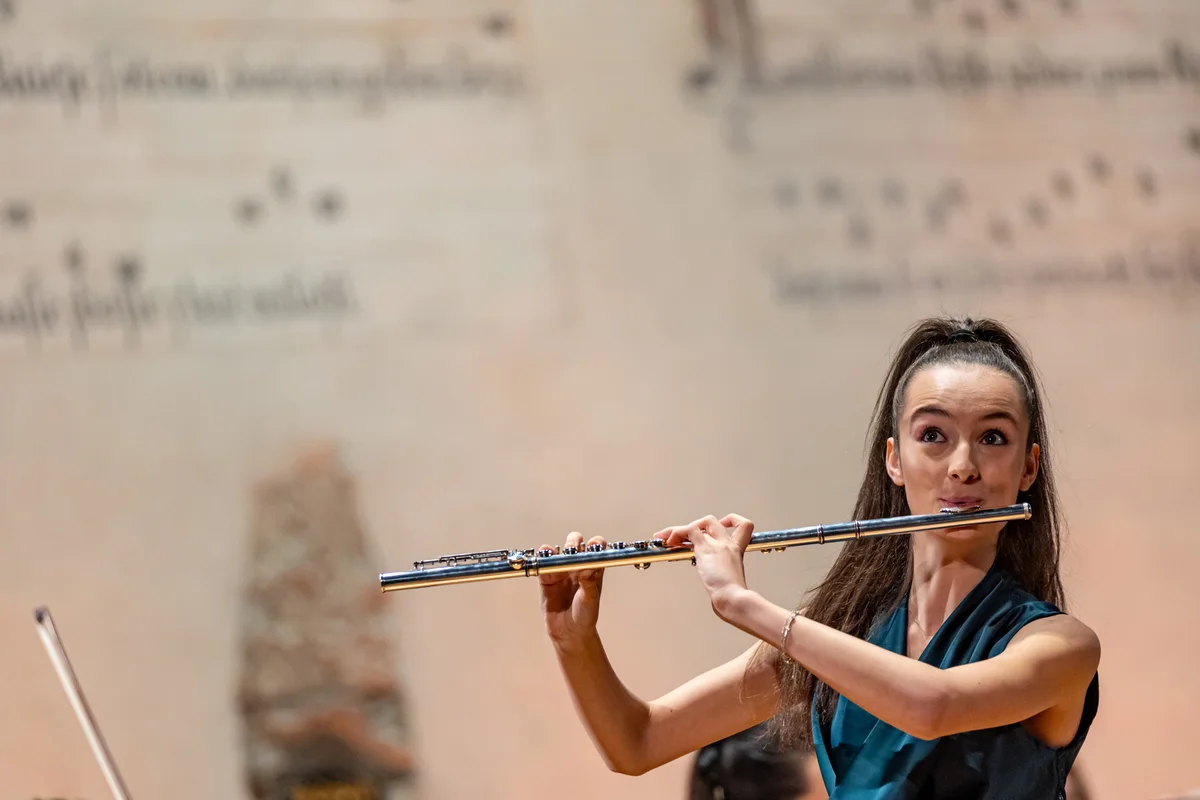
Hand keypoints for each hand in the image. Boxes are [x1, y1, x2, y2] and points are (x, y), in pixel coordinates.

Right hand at [538, 531, 606, 649]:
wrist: (569, 633)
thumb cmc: (585, 615)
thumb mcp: (590, 600)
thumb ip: (589, 583)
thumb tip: (588, 568)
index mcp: (591, 568)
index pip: (595, 548)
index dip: (595, 544)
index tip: (593, 546)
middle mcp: (576, 566)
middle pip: (575, 543)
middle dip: (574, 541)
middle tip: (573, 548)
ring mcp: (561, 571)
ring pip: (558, 551)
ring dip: (557, 549)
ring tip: (558, 554)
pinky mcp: (546, 579)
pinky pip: (543, 564)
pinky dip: (543, 558)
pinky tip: (544, 555)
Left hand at [654, 514, 754, 619]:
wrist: (733, 598)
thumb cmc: (732, 596)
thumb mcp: (730, 581)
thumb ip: (720, 575)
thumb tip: (712, 579)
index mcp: (736, 551)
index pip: (742, 526)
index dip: (729, 521)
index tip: (717, 527)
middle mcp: (728, 544)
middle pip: (712, 521)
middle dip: (694, 525)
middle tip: (680, 535)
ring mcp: (717, 544)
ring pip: (697, 524)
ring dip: (678, 530)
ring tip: (666, 538)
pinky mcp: (705, 548)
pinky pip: (689, 531)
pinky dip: (676, 533)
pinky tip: (669, 542)